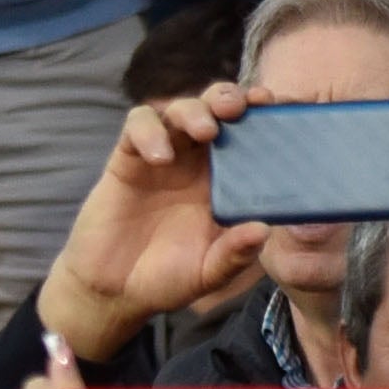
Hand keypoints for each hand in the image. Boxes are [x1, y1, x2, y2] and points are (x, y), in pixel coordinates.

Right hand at [32, 89, 271, 360]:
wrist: (115, 291)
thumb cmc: (168, 278)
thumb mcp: (208, 273)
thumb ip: (234, 255)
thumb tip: (262, 230)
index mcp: (225, 180)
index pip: (247, 132)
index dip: (260, 113)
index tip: (274, 104)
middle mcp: (196, 161)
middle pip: (214, 109)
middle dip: (228, 98)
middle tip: (238, 107)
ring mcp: (162, 157)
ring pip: (177, 109)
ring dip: (193, 110)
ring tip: (205, 131)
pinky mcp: (127, 160)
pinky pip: (137, 127)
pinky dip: (150, 132)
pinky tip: (160, 157)